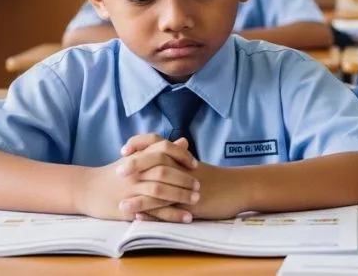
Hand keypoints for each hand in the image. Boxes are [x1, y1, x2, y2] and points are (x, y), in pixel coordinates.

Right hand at [76, 135, 199, 221]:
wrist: (87, 189)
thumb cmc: (115, 173)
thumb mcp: (137, 157)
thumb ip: (160, 150)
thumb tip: (184, 141)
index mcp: (138, 156)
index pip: (164, 149)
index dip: (182, 156)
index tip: (195, 164)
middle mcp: (135, 171)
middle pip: (164, 170)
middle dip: (184, 179)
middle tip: (199, 186)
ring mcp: (131, 189)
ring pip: (160, 190)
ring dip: (181, 196)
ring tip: (195, 202)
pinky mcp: (128, 206)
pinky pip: (153, 211)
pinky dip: (171, 215)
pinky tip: (185, 218)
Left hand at [123, 135, 246, 220]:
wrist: (239, 186)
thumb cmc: (216, 177)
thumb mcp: (195, 165)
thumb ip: (177, 157)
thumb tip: (161, 151)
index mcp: (181, 156)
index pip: (156, 142)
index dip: (138, 144)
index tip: (123, 149)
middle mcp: (181, 168)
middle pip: (154, 161)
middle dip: (134, 166)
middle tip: (117, 171)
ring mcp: (185, 186)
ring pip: (158, 188)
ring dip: (138, 197)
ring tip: (121, 204)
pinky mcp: (190, 203)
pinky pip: (168, 208)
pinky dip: (152, 212)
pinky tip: (139, 216)